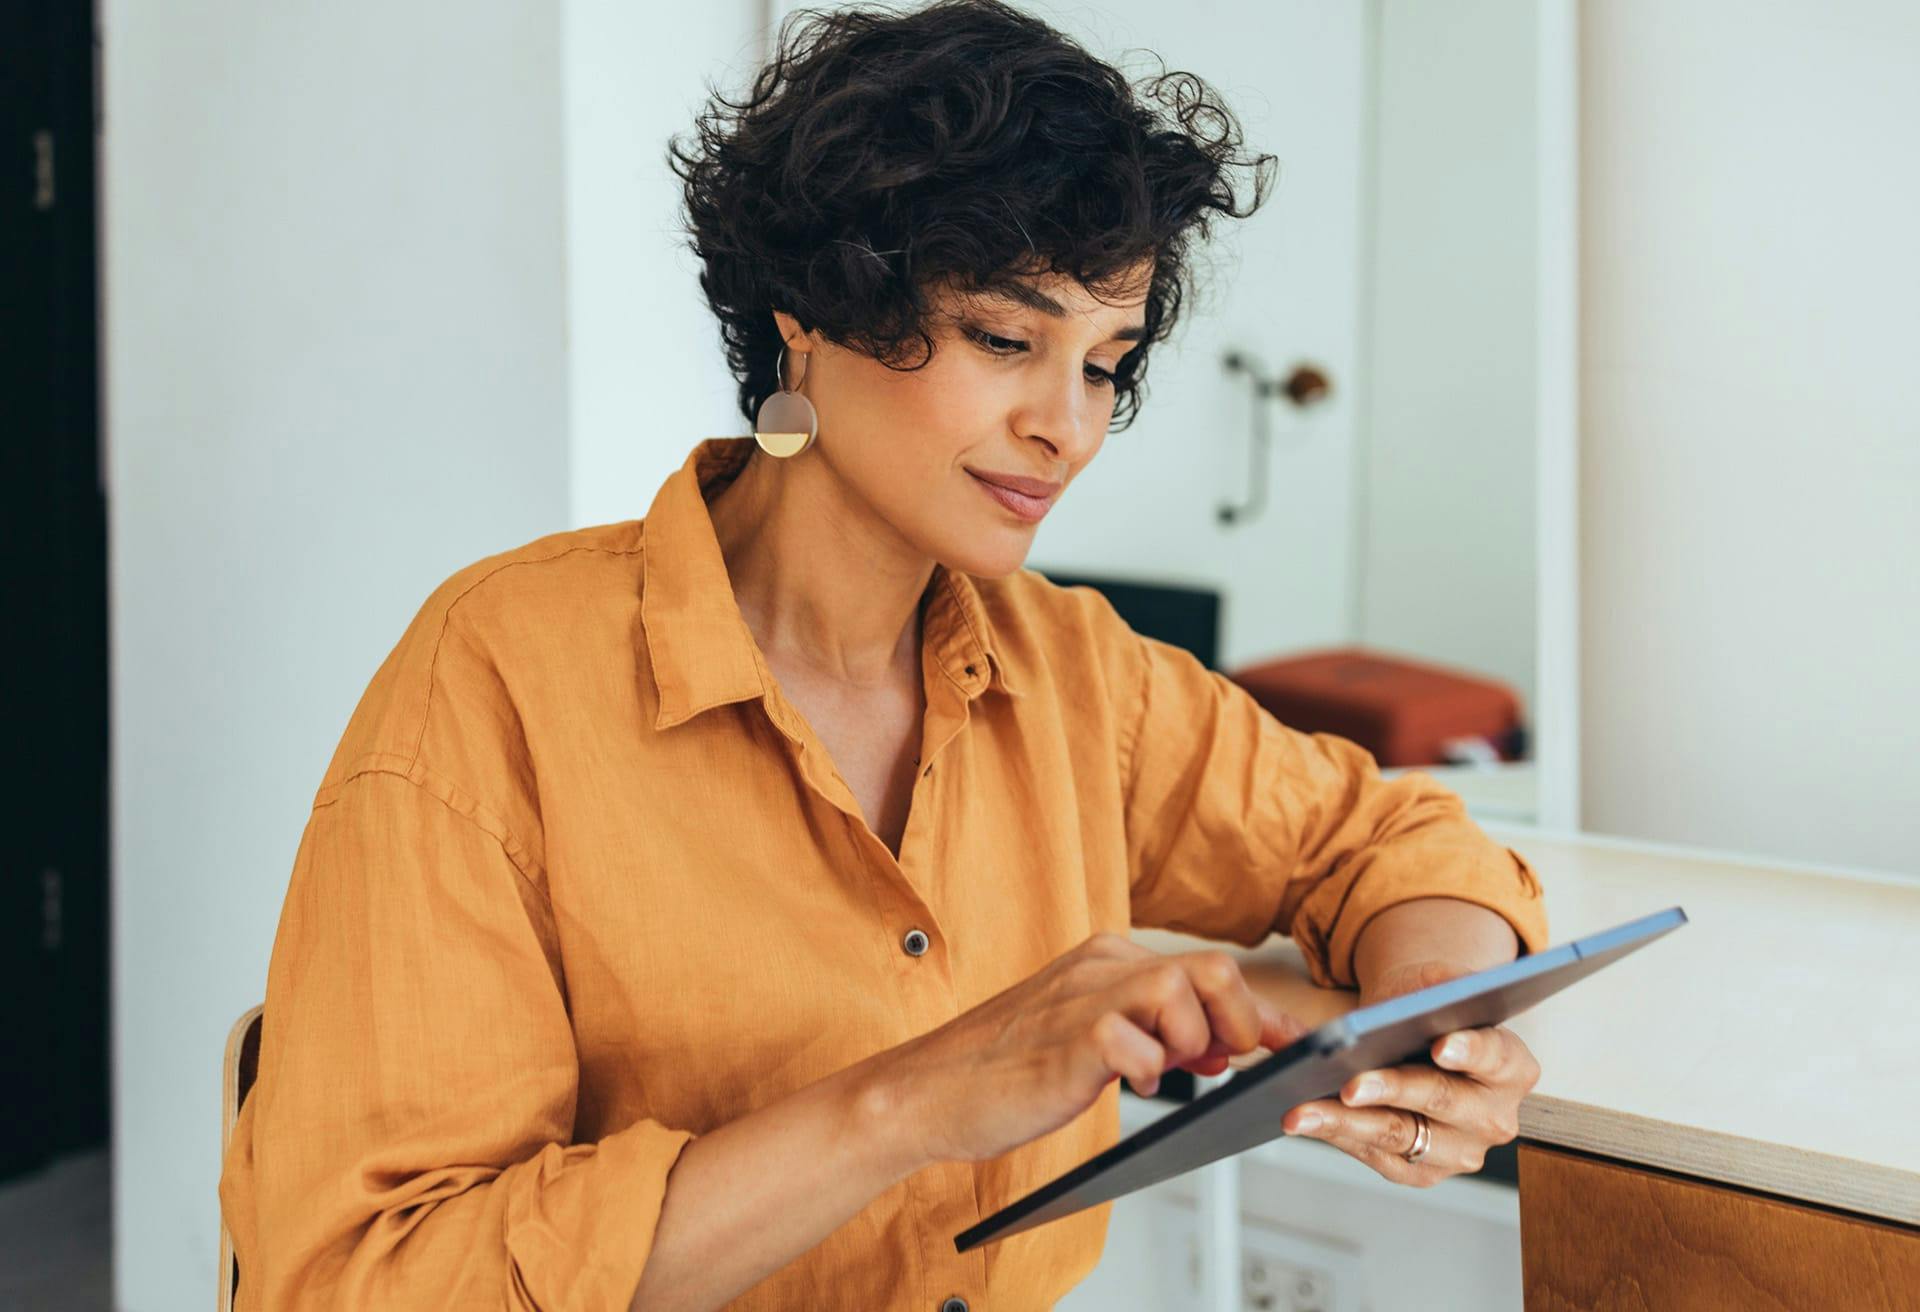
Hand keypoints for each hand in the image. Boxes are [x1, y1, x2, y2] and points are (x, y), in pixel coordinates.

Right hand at [880, 932, 1310, 1167]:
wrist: (933, 1090)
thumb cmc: (1009, 1069)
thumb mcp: (1096, 1037)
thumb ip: (1157, 1029)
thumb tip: (1230, 1044)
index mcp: (1108, 959)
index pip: (1208, 966)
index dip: (1259, 1009)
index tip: (1286, 1043)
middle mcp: (1101, 967)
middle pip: (1212, 968)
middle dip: (1238, 1021)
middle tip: (1221, 1063)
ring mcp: (1083, 998)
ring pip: (1182, 991)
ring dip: (1193, 1042)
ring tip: (1164, 1070)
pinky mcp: (1068, 1039)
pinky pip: (1135, 1042)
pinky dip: (1150, 1070)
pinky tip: (1130, 1084)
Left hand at [1279, 959, 1540, 1185]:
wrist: (1414, 1043)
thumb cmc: (1426, 1012)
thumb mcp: (1436, 985)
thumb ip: (1445, 984)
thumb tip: (1434, 991)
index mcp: (1512, 1067)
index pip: (1494, 1056)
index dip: (1468, 1050)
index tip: (1440, 1044)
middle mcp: (1495, 1117)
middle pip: (1441, 1100)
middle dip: (1393, 1090)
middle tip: (1351, 1085)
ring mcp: (1461, 1151)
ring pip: (1402, 1136)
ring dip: (1348, 1124)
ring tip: (1304, 1111)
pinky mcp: (1424, 1172)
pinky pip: (1377, 1157)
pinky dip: (1338, 1136)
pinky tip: (1307, 1121)